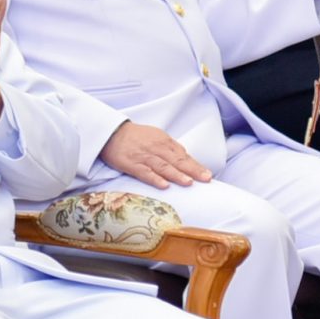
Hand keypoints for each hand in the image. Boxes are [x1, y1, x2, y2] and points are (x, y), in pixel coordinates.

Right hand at [101, 121, 215, 188]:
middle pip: (176, 161)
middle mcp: (156, 149)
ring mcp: (144, 157)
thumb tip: (186, 160)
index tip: (207, 175)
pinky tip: (164, 185)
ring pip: (163, 166)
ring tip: (188, 182)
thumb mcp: (156, 137)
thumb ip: (171, 149)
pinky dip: (154, 178)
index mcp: (164, 142)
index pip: (183, 155)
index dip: (195, 165)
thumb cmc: (136, 137)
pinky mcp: (131, 164)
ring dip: (176, 175)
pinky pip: (144, 172)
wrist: (112, 133)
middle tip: (205, 179)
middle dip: (192, 170)